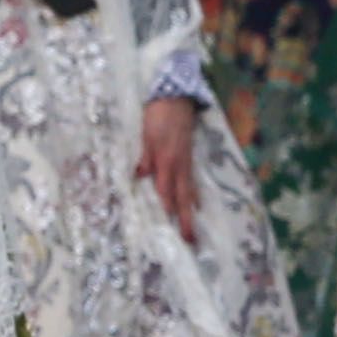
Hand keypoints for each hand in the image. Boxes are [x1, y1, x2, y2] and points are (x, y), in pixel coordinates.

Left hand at [139, 94, 200, 224]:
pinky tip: (196, 203)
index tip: (170, 230)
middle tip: (191, 241)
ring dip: (191, 212)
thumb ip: (146, 157)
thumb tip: (140, 177)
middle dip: (186, 220)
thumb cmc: (158, 114)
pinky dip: (194, 196)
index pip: (166, 191)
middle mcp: (179, 165)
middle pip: (183, 197)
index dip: (168, 210)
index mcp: (167, 160)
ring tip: (193, 230)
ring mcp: (186, 161)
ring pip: (189, 191)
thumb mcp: (147, 135)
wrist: (177, 95)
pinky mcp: (188, 157)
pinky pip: (191, 181)